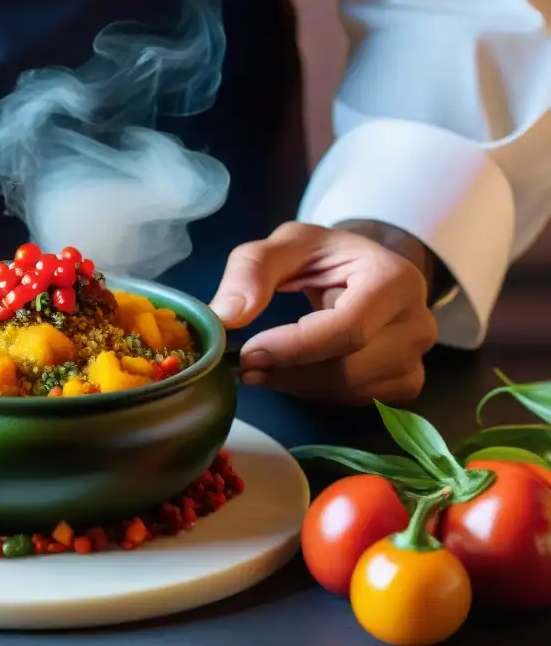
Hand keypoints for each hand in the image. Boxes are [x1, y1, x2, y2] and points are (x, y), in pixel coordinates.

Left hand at [210, 221, 438, 404]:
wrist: (363, 271)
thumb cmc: (325, 256)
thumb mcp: (287, 245)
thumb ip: (253, 269)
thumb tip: (227, 315)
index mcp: (395, 280)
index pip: (346, 329)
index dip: (293, 348)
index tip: (249, 353)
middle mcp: (417, 322)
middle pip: (348, 368)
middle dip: (288, 373)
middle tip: (245, 366)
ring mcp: (416, 358)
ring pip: (348, 390)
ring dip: (296, 385)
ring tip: (262, 368)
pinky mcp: (405, 383)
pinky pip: (354, 401)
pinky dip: (314, 393)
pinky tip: (293, 374)